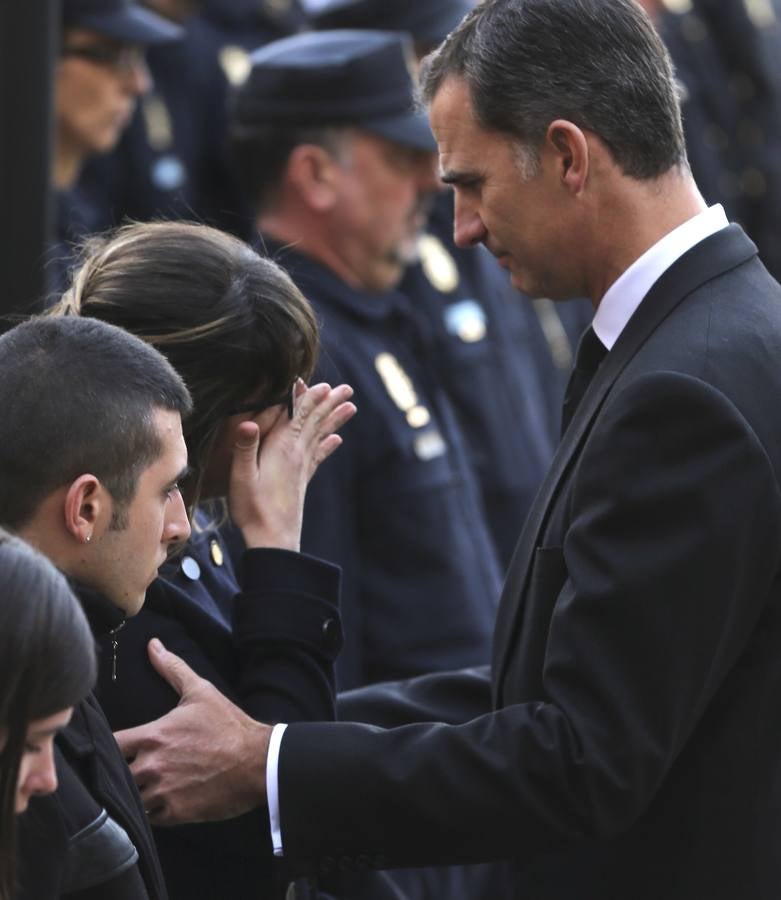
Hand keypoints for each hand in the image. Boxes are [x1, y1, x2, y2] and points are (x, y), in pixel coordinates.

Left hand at [114, 639, 271, 825]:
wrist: (257, 761)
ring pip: (129, 799)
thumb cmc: (228, 725)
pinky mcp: (175, 813)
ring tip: (142, 785)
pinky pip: (148, 818)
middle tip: (128, 767)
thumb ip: (172, 668)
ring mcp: (162, 792)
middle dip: (119, 771)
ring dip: (134, 793)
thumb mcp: (201, 692)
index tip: (113, 746)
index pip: (108, 745)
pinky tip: (160, 799)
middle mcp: (152, 765)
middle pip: (114, 775)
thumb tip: (153, 645)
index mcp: (152, 735)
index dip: (106, 747)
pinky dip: (150, 810)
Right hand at [229, 381, 355, 549]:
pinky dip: (328, 444)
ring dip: (334, 418)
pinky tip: (337, 439)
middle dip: (328, 402)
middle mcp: (296, 454)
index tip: (314, 379)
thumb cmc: (253, 509)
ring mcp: (301, 467)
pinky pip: (318, 456)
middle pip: (315, 421)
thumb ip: (245, 448)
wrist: (273, 540)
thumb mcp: (241, 477)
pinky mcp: (302, 480)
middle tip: (347, 388)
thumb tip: (246, 422)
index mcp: (281, 449)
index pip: (296, 415)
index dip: (305, 396)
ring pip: (321, 435)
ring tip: (351, 405)